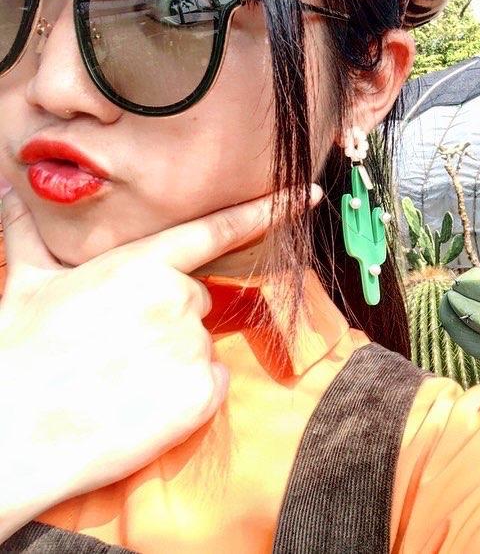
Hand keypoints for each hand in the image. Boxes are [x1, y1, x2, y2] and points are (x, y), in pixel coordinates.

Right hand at [0, 185, 322, 528]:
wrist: (15, 433)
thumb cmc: (18, 355)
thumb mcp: (25, 285)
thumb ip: (30, 233)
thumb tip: (8, 187)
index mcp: (140, 265)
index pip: (218, 229)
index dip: (269, 210)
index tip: (308, 193)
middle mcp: (177, 298)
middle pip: (196, 300)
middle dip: (167, 316)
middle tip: (117, 345)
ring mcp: (193, 345)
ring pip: (201, 344)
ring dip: (173, 357)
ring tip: (122, 377)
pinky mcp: (202, 392)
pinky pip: (211, 382)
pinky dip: (187, 394)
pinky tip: (143, 403)